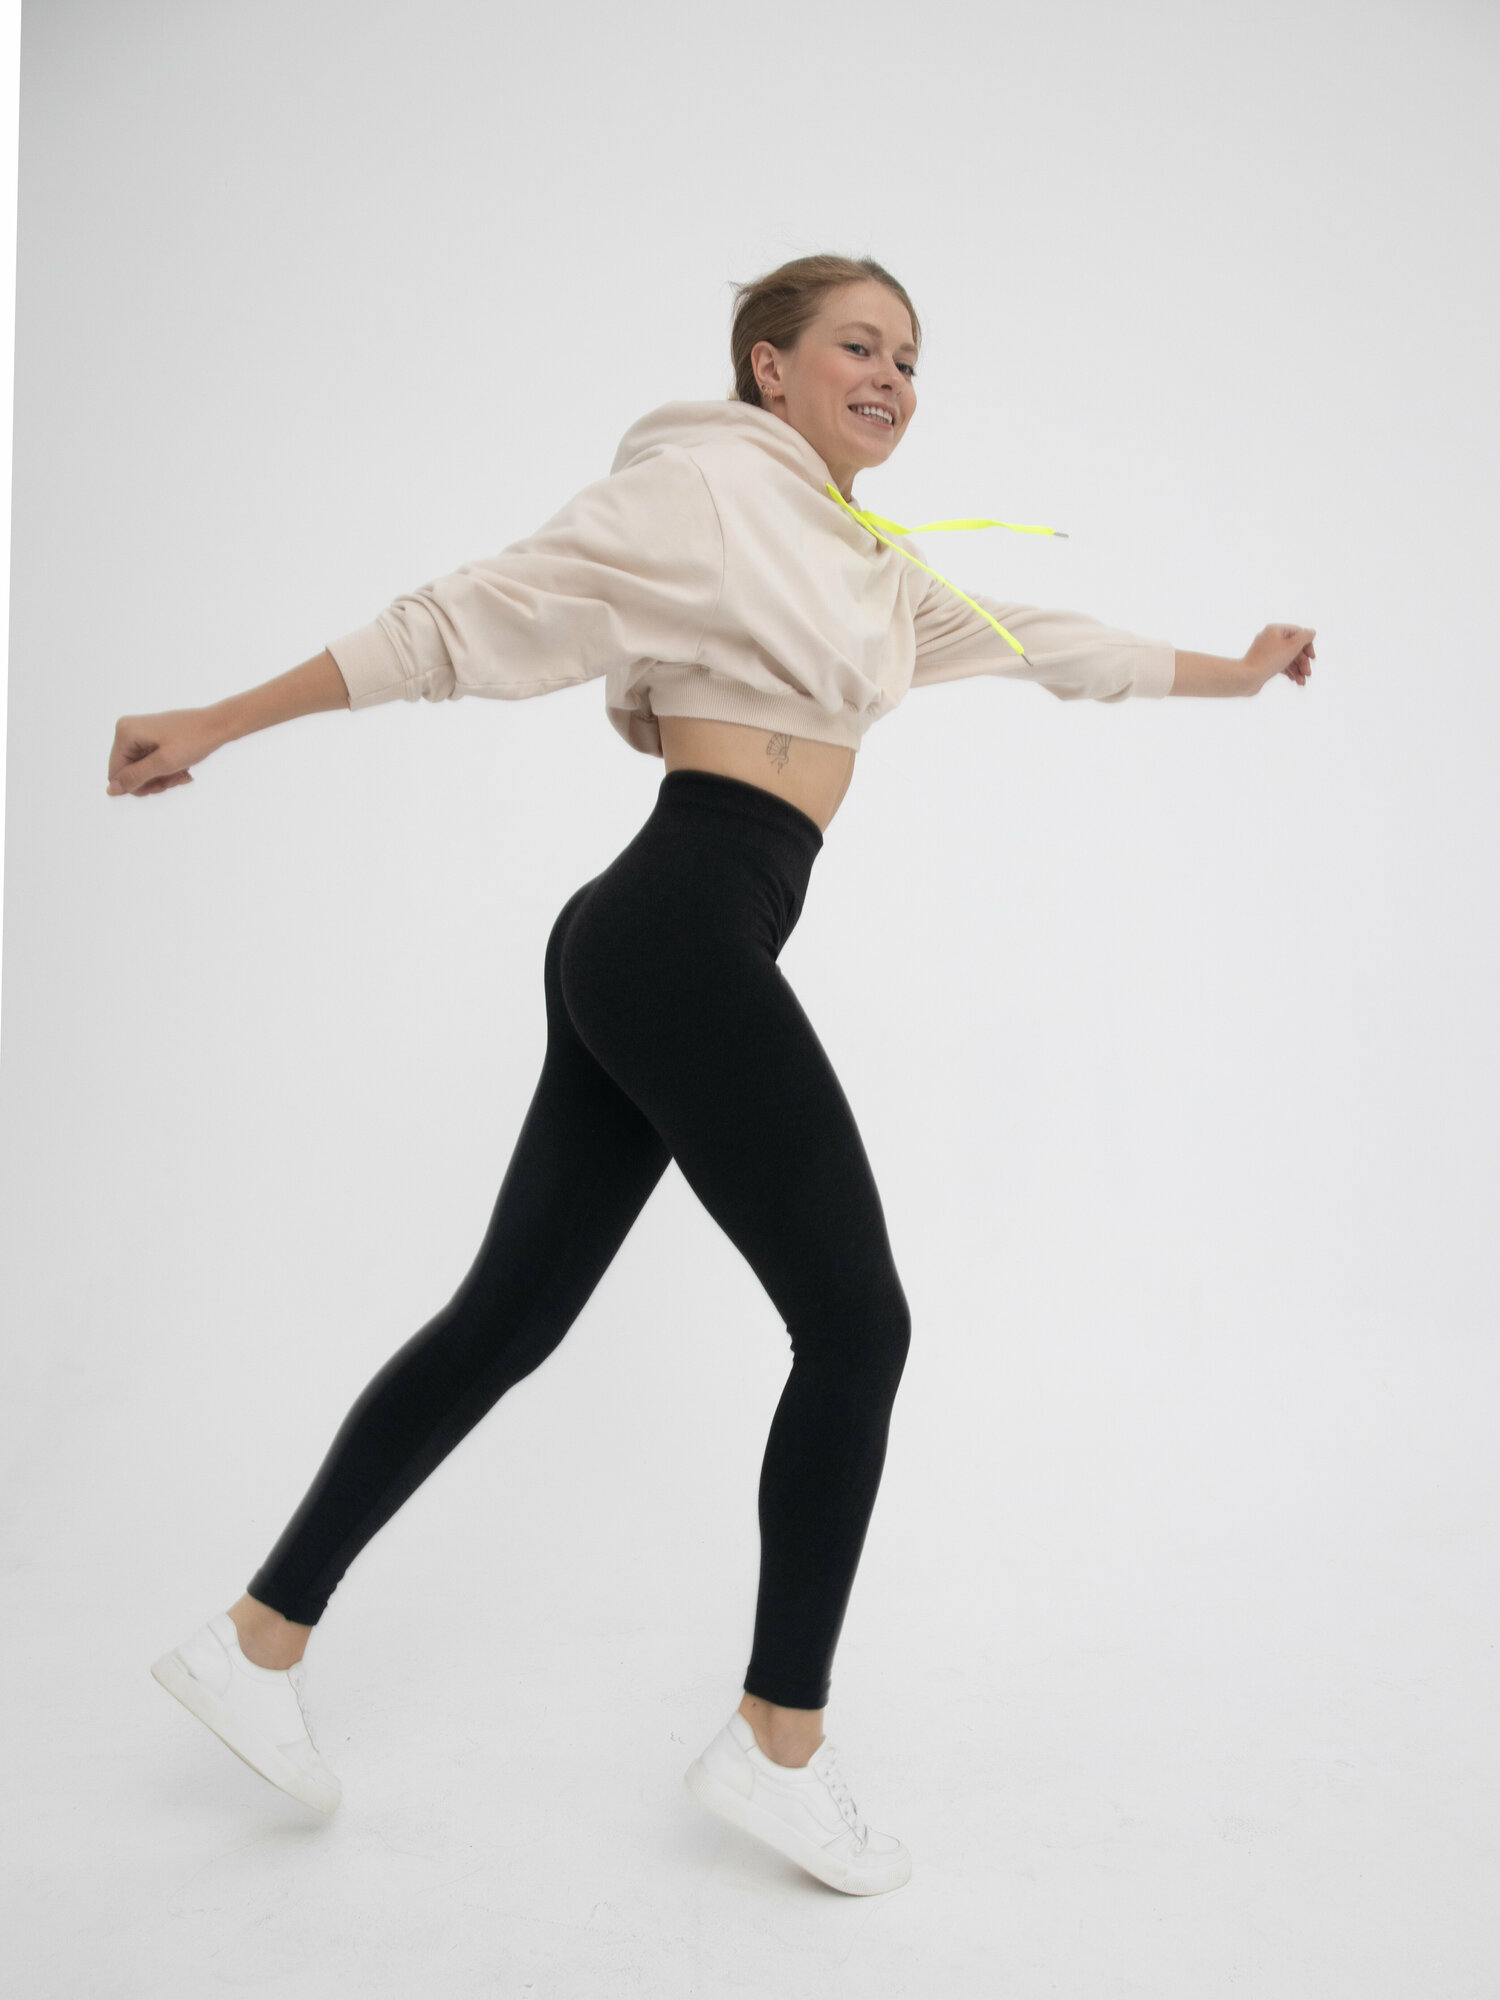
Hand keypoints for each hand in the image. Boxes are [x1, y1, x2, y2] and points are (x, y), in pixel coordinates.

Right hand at [106, 706, 226, 796]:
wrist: (218, 725)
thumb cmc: (193, 741)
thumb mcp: (163, 764)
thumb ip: (135, 778)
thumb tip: (110, 790)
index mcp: (125, 732)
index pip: (116, 774)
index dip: (138, 786)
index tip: (162, 785)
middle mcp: (127, 730)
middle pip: (129, 773)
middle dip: (153, 781)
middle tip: (175, 778)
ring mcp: (139, 733)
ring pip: (142, 771)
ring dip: (162, 778)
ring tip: (182, 773)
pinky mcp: (151, 738)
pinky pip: (151, 763)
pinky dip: (167, 770)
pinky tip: (183, 769)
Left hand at [1242, 624, 1314, 693]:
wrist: (1245, 678)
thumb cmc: (1269, 661)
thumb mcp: (1291, 646)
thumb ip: (1305, 637)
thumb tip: (1311, 632)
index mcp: (1274, 630)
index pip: (1298, 633)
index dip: (1307, 645)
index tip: (1312, 658)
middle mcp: (1269, 638)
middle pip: (1293, 647)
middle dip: (1303, 661)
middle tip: (1308, 673)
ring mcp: (1265, 652)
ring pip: (1288, 658)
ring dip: (1298, 669)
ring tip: (1302, 682)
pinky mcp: (1263, 664)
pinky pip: (1280, 665)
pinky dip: (1289, 672)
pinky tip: (1296, 681)